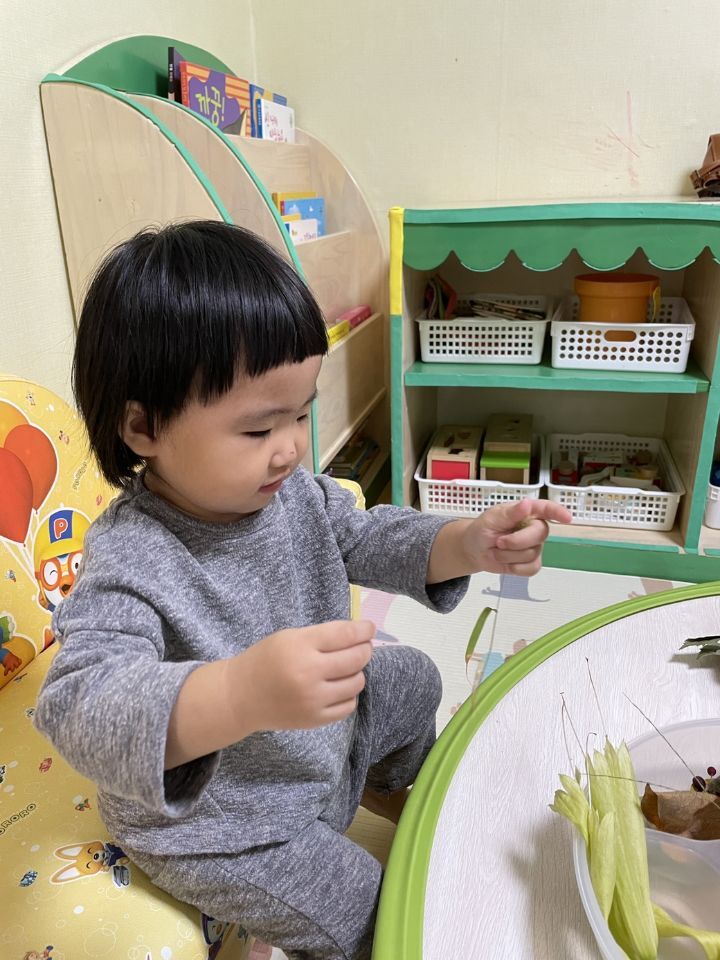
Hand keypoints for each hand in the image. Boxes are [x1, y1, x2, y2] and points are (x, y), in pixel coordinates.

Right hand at [234, 620, 374, 731]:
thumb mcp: (289, 637)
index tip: (370, 628)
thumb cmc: (266, 660)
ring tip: (347, 668)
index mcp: (300, 646)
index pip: (344, 634)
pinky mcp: (315, 719)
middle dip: (365, 649)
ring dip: (357, 672)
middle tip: (363, 646)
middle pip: (356, 658)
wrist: (241, 697)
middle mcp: (309, 672)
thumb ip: (322, 636)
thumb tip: (358, 636)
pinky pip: (348, 705)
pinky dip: (349, 694)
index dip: (363, 630)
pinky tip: (339, 687)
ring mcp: (313, 699)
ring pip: (356, 682)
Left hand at [461, 498, 571, 575]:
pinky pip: (531, 568)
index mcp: (527, 512)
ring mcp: (534, 546)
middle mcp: (534, 528)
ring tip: (497, 550)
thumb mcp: (492, 518)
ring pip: (532, 554)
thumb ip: (511, 513)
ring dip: (509, 555)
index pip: (546, 509)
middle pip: (540, 535)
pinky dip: (515, 568)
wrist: (474, 550)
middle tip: (498, 542)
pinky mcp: (531, 563)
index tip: (567, 518)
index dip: (558, 512)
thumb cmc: (483, 529)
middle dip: (516, 541)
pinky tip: (506, 563)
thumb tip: (527, 504)